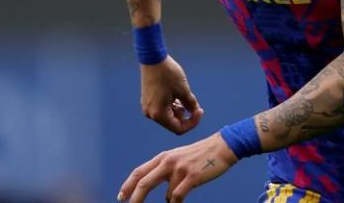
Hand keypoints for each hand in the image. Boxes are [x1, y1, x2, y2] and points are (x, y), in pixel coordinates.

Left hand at [118, 133, 236, 202]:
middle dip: (135, 199)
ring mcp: (179, 169)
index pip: (139, 171)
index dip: (128, 185)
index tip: (121, 197)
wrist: (221, 147)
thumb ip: (167, 172)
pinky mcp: (191, 176)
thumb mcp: (179, 159)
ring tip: (187, 187)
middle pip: (144, 182)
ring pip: (167, 195)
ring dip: (173, 200)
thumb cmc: (201, 155)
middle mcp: (168, 161)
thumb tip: (166, 198)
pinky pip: (178, 197)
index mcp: (163, 157)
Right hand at [140, 55, 203, 133]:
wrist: (152, 58)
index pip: (178, 128)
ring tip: (185, 97)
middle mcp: (150, 113)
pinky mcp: (147, 100)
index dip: (192, 122)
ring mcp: (147, 106)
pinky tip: (176, 94)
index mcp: (158, 114)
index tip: (200, 111)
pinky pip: (161, 108)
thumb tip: (195, 112)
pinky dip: (171, 105)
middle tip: (195, 104)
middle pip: (172, 123)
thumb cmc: (168, 74)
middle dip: (185, 116)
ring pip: (167, 115)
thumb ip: (191, 104)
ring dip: (179, 110)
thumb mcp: (184, 90)